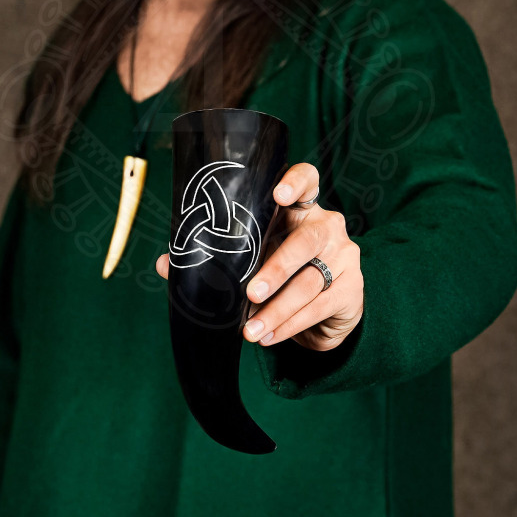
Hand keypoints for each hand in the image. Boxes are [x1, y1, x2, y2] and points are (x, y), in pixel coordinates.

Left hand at [154, 162, 363, 350]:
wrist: (325, 309)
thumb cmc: (280, 271)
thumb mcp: (252, 258)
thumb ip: (214, 256)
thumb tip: (164, 263)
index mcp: (301, 208)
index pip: (307, 180)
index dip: (295, 181)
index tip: (278, 193)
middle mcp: (327, 226)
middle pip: (307, 239)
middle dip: (277, 267)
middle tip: (251, 293)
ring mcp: (344, 257)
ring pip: (310, 281)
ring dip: (277, 310)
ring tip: (251, 331)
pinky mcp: (352, 289)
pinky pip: (319, 308)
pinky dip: (290, 325)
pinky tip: (270, 336)